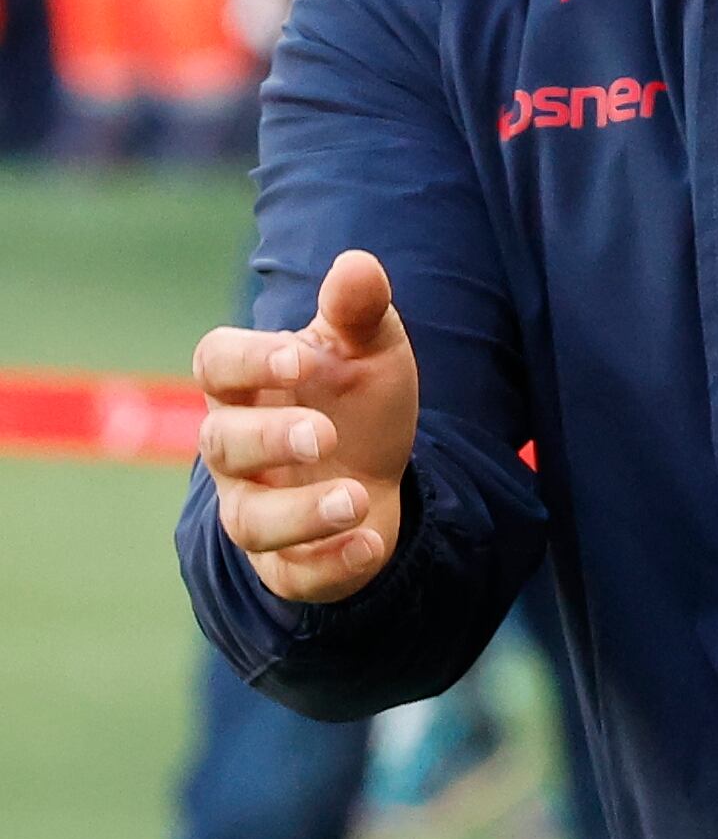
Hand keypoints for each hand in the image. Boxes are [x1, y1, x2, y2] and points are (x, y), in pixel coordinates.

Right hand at [193, 249, 417, 602]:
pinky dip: (331, 564)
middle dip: (269, 440)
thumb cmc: (355, 399)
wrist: (380, 472)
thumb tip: (358, 264)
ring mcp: (255, 509)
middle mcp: (236, 451)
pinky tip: (372, 539)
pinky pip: (291, 574)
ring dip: (301, 513)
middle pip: (223, 445)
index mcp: (246, 386)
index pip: (216, 365)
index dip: (249, 361)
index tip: (298, 356)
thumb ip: (359, 310)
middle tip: (323, 433)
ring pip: (249, 522)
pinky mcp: (285, 564)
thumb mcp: (369, 349)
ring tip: (356, 498)